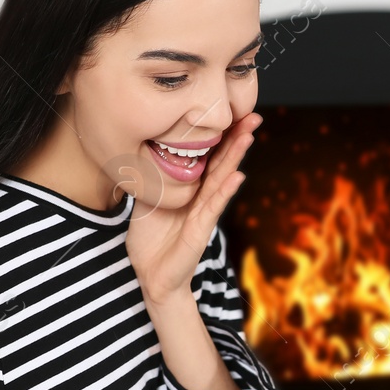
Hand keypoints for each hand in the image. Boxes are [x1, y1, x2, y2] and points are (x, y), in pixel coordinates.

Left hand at [126, 112, 261, 307]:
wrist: (152, 278)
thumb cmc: (151, 243)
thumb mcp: (145, 203)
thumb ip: (149, 180)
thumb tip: (136, 152)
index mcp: (191, 190)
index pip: (209, 158)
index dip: (220, 136)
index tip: (232, 112)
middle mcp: (202, 198)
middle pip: (223, 162)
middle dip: (238, 138)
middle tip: (253, 115)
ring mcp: (204, 213)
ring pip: (222, 179)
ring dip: (236, 157)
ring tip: (249, 135)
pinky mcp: (200, 230)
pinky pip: (214, 206)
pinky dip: (226, 190)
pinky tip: (237, 175)